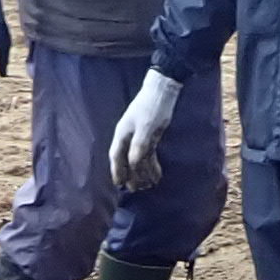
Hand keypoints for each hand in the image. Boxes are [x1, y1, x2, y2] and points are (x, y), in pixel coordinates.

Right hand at [109, 71, 180, 190]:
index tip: (119, 185)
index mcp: (122, 134)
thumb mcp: (145, 127)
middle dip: (131, 175)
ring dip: (143, 172)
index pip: (116, 156)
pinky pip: (149, 154)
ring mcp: (139, 136)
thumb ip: (139, 146)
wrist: (163, 90)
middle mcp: (128, 137)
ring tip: (149, 185)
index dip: (117, 170)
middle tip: (137, 189)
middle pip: (127, 160)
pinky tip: (157, 174)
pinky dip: (152, 165)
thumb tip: (134, 164)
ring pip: (139, 158)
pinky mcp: (150, 135)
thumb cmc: (152, 107)